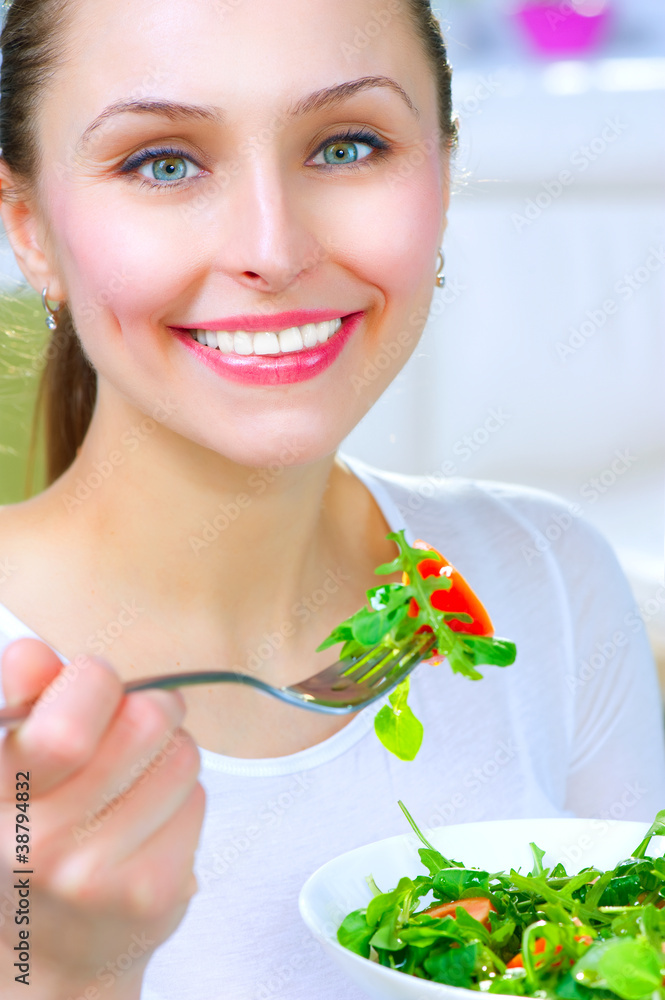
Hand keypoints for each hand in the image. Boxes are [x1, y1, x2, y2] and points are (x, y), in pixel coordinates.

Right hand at [0, 639, 204, 998]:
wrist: (50, 954)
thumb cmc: (33, 839)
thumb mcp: (9, 768)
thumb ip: (23, 701)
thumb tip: (33, 653)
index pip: (66, 728)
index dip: (93, 682)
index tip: (93, 684)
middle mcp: (41, 844)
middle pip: (146, 722)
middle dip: (148, 707)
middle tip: (130, 725)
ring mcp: (99, 876)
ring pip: (181, 755)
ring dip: (167, 754)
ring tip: (134, 780)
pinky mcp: (154, 893)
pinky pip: (197, 798)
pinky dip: (180, 797)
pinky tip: (147, 822)